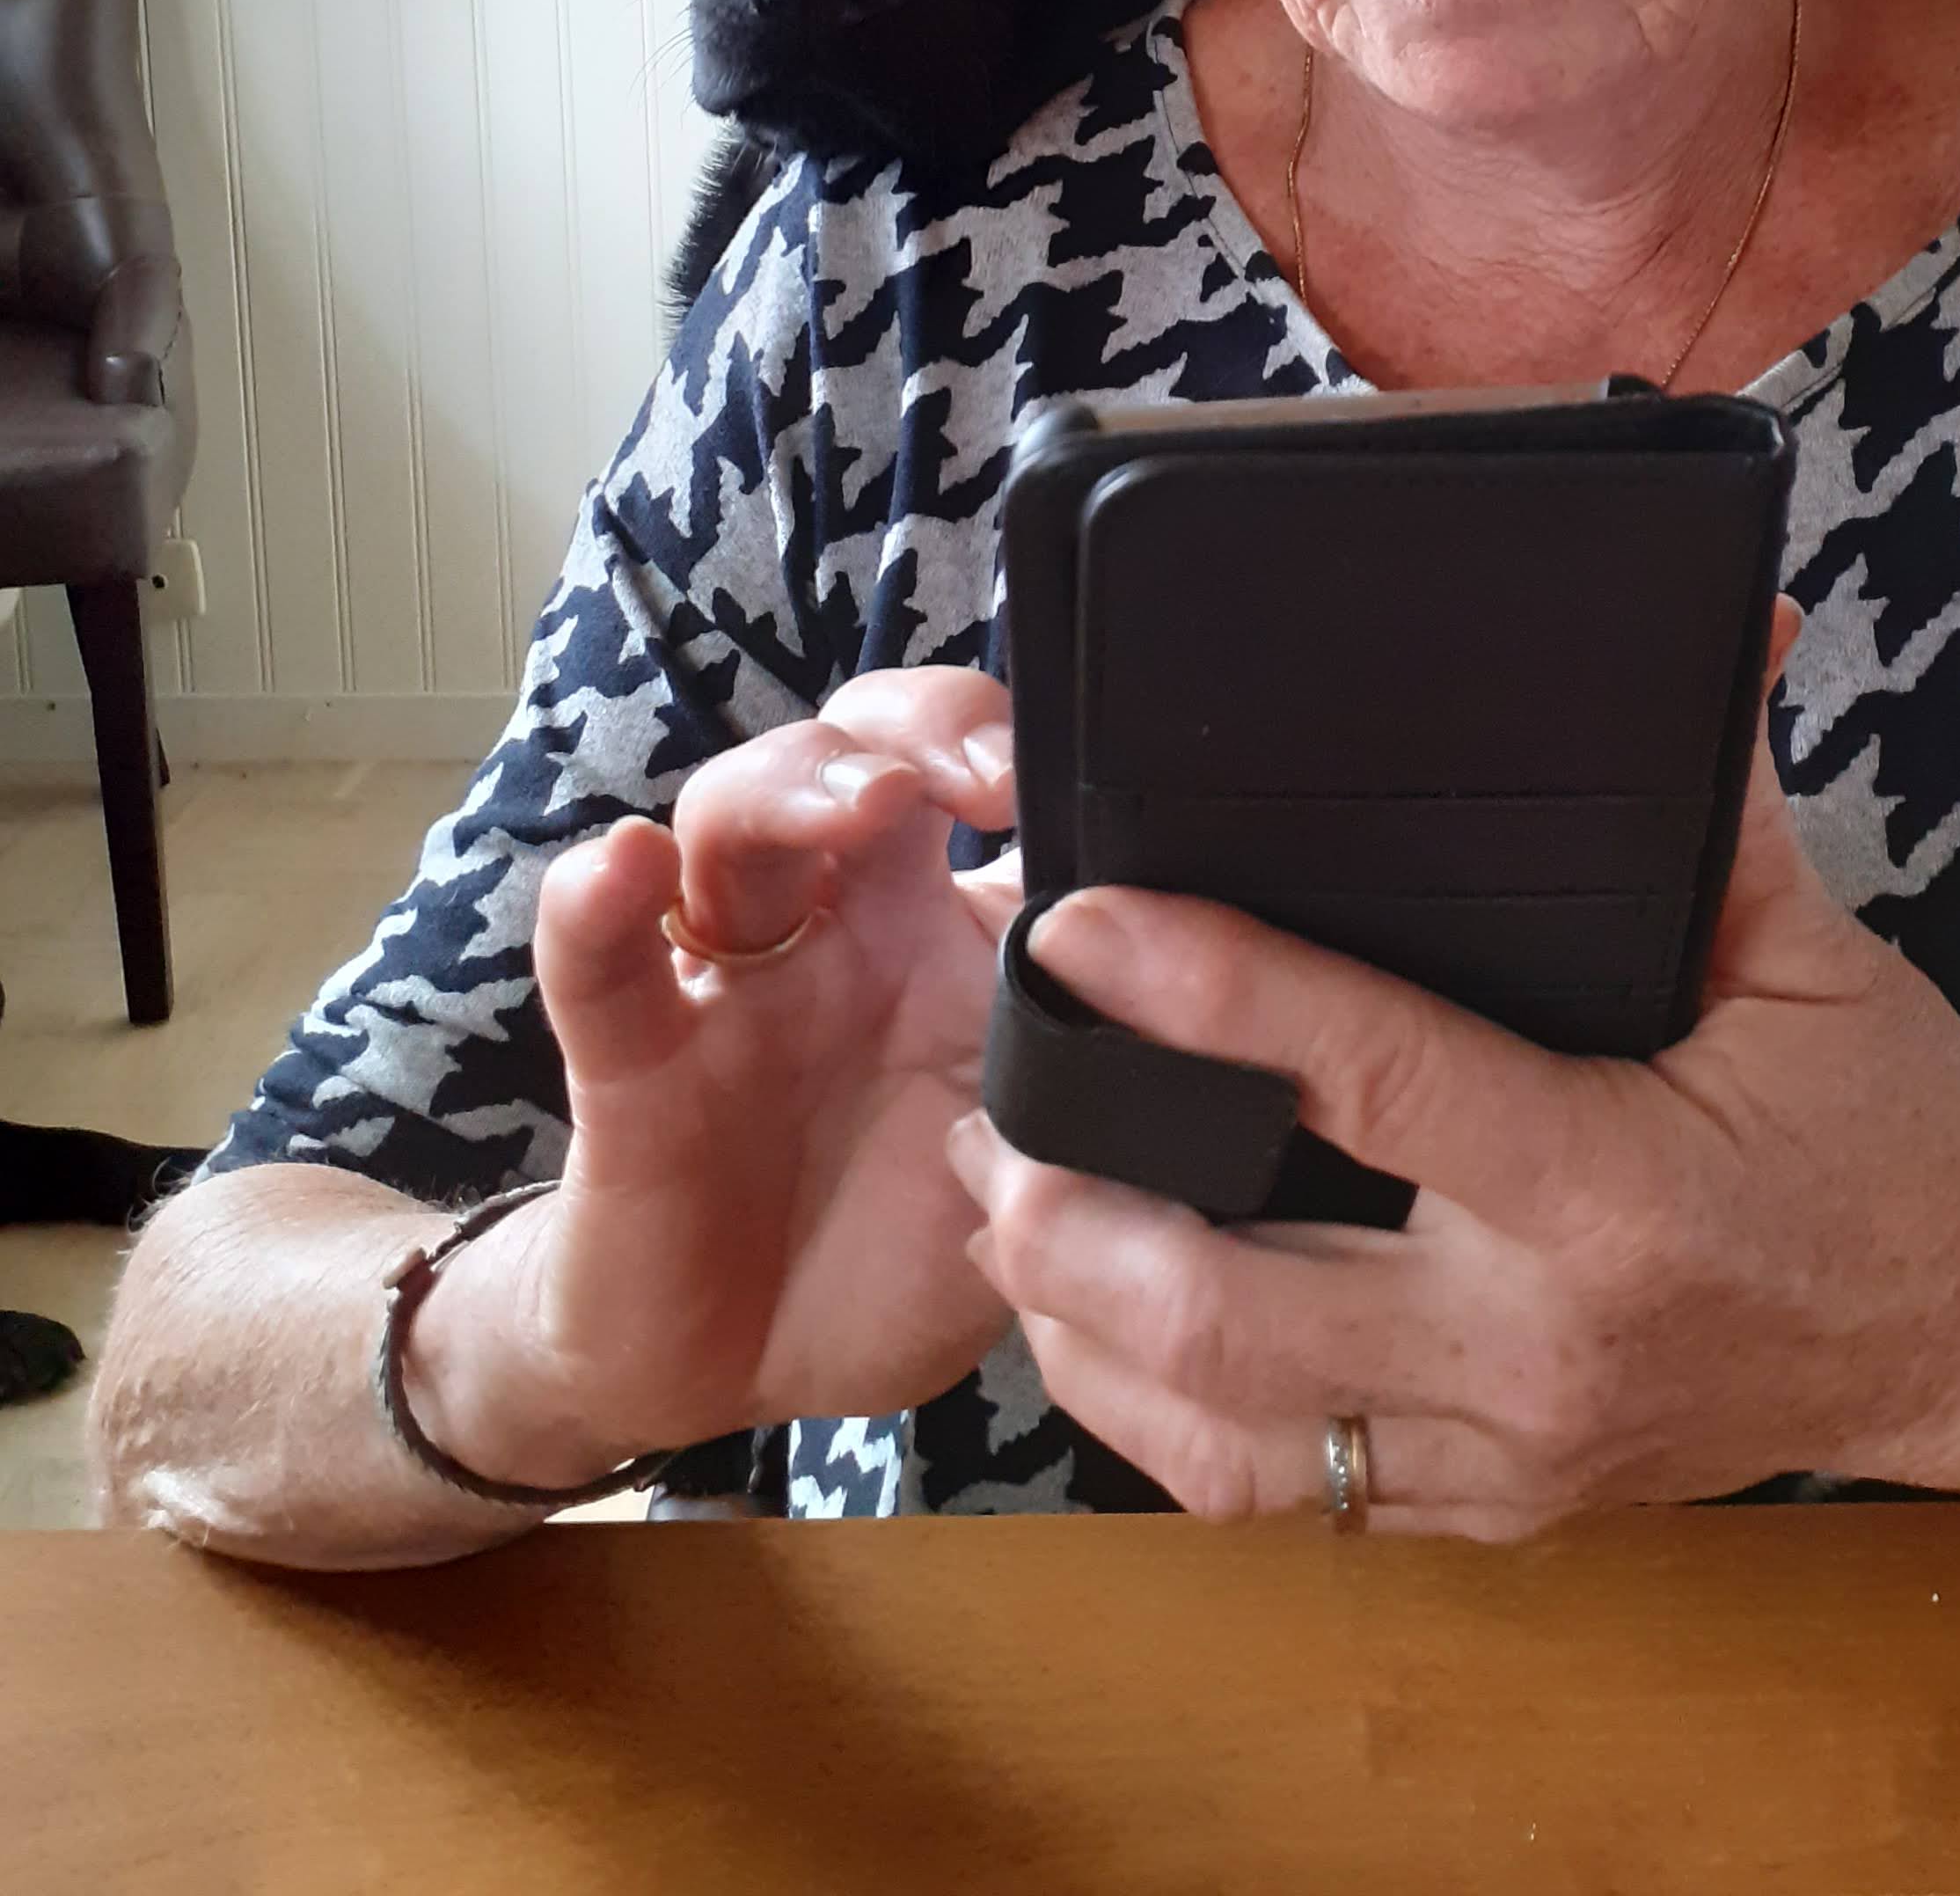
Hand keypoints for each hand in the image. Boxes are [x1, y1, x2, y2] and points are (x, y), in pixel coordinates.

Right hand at [405, 668, 1026, 1485]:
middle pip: (852, 755)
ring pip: (730, 822)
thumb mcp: (1038, 1169)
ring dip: (790, 788)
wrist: (746, 1368)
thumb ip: (1103, 1092)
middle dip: (915, 729)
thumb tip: (1226, 1033)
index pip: (975, 781)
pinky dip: (594, 906)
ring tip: (857, 801)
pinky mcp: (632, 1060)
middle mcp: (837, 923)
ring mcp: (731, 979)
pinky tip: (619, 868)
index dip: (1022, 750)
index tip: (1085, 777)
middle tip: (982, 773)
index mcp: (946, 931)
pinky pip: (601, 965)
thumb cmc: (899, 1242)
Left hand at [947, 641, 1959, 1534]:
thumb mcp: (1814, 954)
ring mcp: (1510, 1457)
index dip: (1211, 993)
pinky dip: (1161, 1422)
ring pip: (1228, 1438)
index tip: (1081, 921)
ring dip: (1083, 1333)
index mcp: (1618, 1192)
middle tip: (979, 1107)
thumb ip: (1717, 805)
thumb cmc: (1895, 1127)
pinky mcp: (1496, 1511)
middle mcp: (1542, 1349)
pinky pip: (1284, 1497)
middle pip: (1239, 1312)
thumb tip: (1703, 620)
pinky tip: (1091, 1333)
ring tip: (996, 1207)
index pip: (1374, 1081)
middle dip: (1077, 1215)